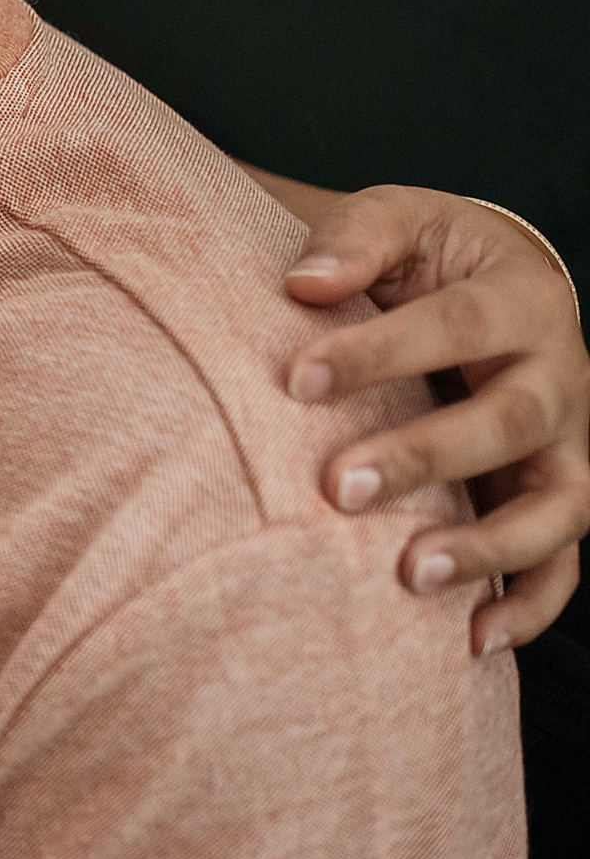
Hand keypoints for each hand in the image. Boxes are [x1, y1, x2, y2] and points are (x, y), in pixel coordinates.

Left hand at [282, 185, 587, 651]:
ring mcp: (570, 444)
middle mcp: (561, 375)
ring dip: (490, 544)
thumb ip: (355, 241)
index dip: (380, 352)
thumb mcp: (397, 219)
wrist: (483, 282)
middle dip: (427, 458)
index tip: (296, 378)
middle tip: (340, 486)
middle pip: (510, 422)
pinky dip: (529, 604)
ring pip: (558, 505)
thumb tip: (306, 283)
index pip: (457, 325)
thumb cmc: (425, 257)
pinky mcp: (556, 495)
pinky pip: (564, 562)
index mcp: (522, 298)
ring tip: (412, 573)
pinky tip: (473, 639)